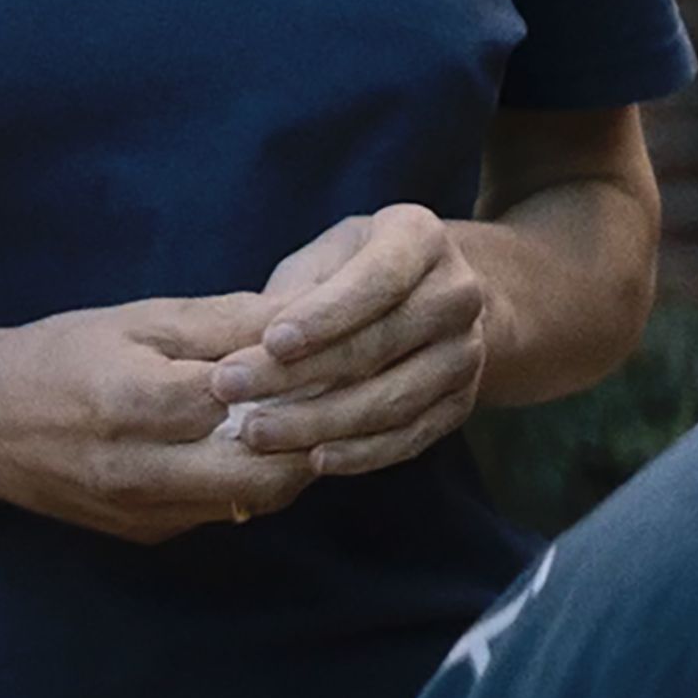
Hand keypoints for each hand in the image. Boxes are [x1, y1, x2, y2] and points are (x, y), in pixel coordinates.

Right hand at [0, 293, 318, 542]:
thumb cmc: (60, 356)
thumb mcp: (139, 320)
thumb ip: (225, 321)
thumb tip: (303, 313)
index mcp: (134, 404)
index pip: (251, 399)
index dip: (299, 376)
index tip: (336, 353)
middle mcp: (139, 471)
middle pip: (266, 473)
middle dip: (312, 435)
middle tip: (337, 395)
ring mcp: (142, 511)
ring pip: (252, 500)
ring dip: (289, 462)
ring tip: (306, 416)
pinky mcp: (144, 532)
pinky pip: (220, 512)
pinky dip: (249, 480)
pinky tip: (258, 442)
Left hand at [205, 204, 489, 478]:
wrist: (430, 299)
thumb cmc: (353, 273)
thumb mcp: (324, 259)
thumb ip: (292, 295)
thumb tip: (243, 348)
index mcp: (422, 238)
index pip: (378, 279)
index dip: (326, 314)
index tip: (270, 342)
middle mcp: (458, 293)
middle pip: (380, 343)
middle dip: (298, 373)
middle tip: (230, 389)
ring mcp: (467, 352)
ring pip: (394, 398)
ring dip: (321, 421)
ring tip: (255, 432)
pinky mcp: (462, 402)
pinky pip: (412, 436)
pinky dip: (362, 453)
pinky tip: (312, 459)